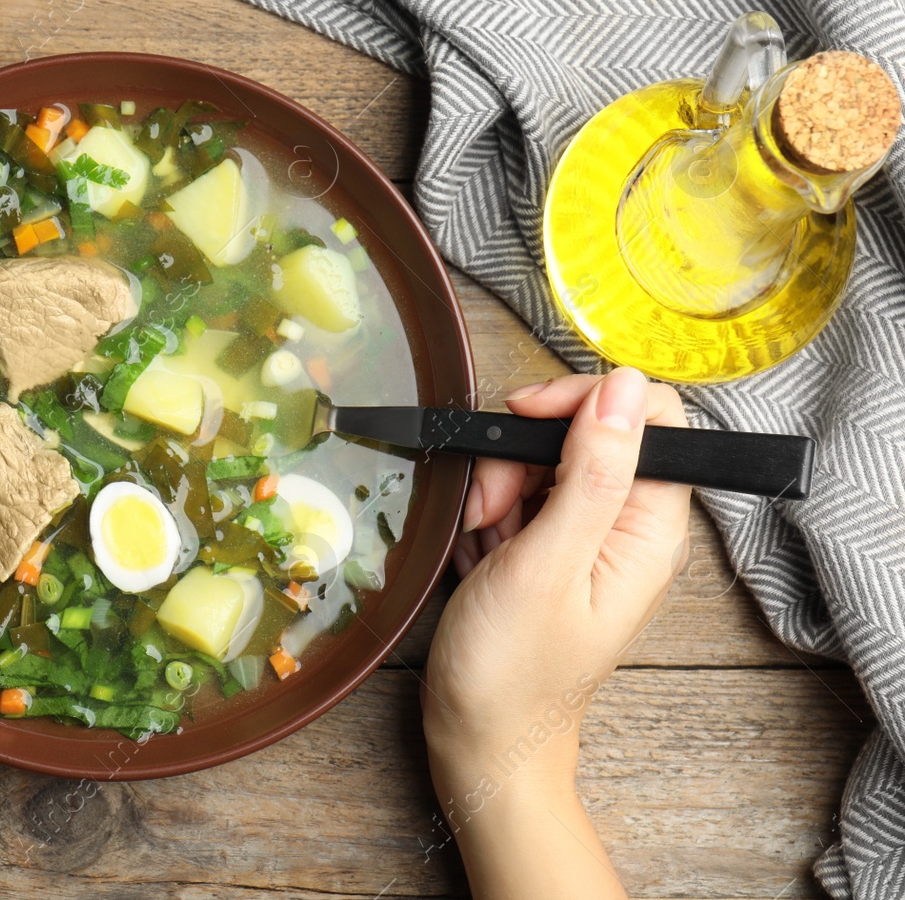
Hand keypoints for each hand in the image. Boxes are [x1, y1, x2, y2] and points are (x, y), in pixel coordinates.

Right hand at [421, 369, 690, 899]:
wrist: (482, 743)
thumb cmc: (513, 672)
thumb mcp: (547, 563)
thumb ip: (591, 471)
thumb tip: (622, 386)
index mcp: (651, 529)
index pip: (647, 413)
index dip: (584, 401)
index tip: (525, 424)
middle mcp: (631, 528)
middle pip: (588, 431)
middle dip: (524, 452)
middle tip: (492, 506)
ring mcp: (591, 539)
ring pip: (546, 460)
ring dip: (499, 485)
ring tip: (481, 538)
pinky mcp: (554, 551)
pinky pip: (523, 496)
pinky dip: (491, 512)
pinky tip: (479, 551)